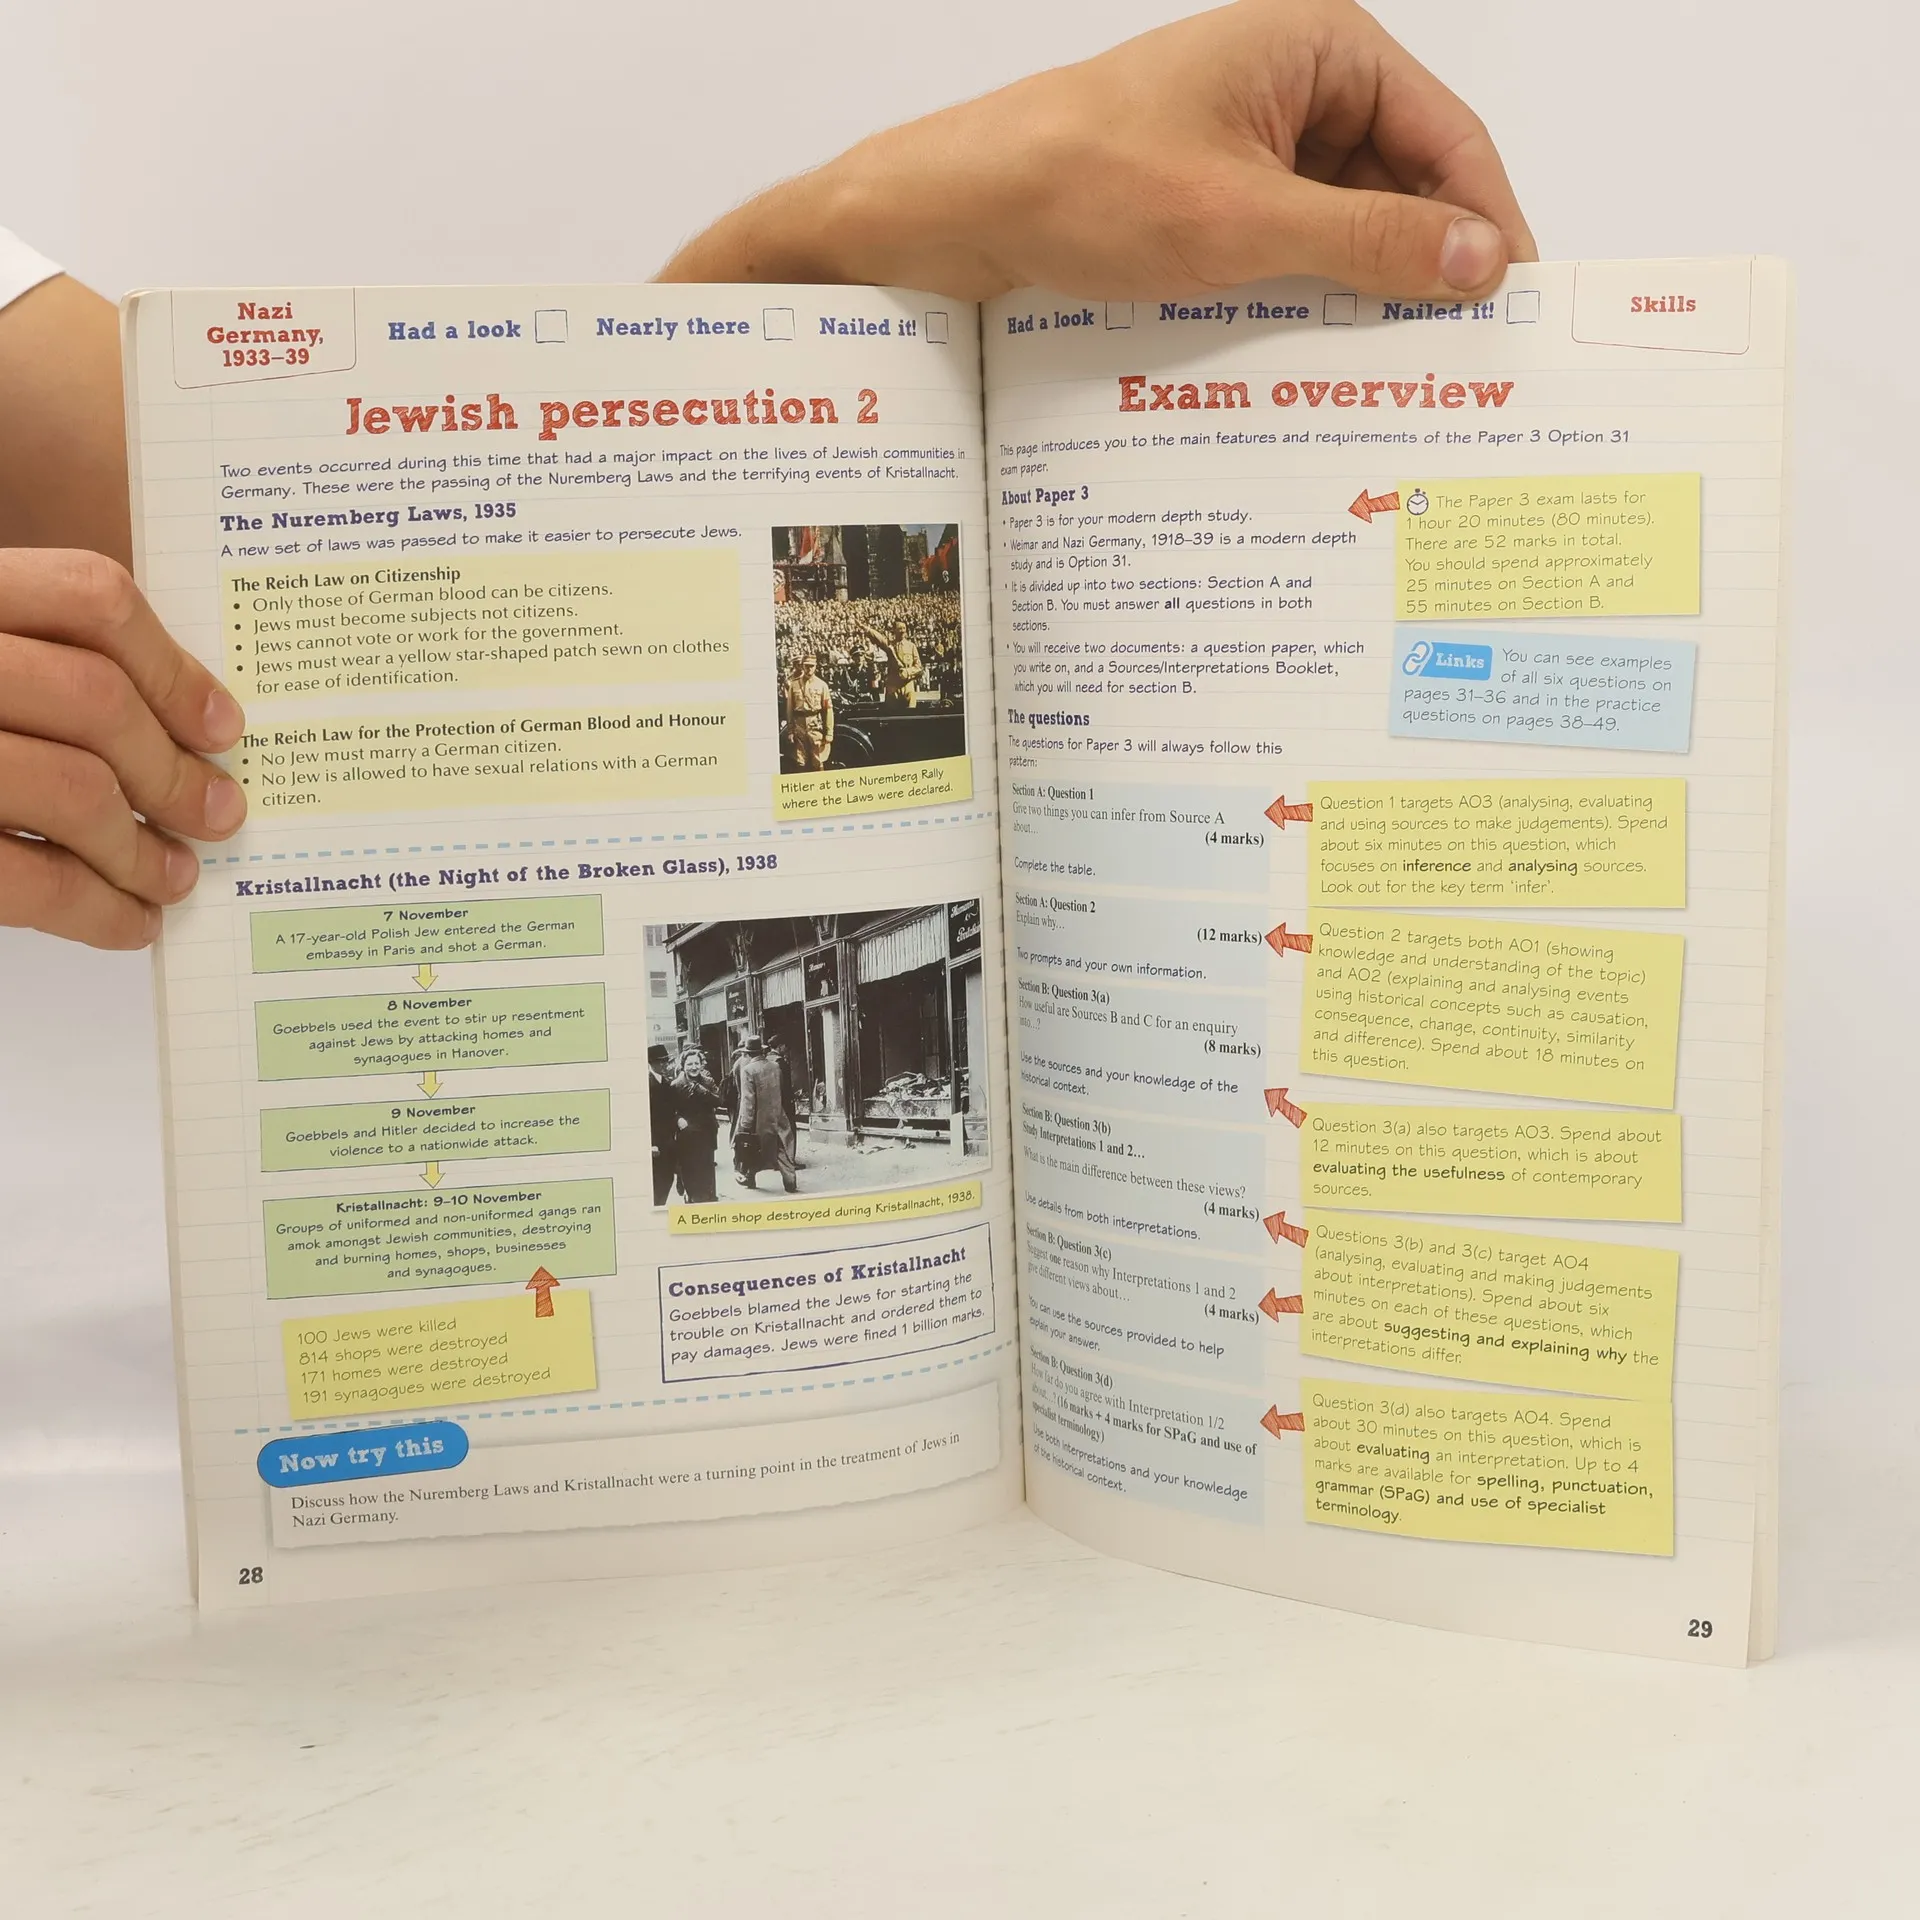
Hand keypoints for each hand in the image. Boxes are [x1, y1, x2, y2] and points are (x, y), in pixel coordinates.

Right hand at [0, 549, 245, 948]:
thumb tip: (187, 726)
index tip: (223, 725)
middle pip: (95, 700)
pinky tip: (128, 922)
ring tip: (174, 875)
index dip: (173, 666)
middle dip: (174, 771)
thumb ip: (36, 660)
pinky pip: (29, 880)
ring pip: (74, 791)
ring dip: (145, 849)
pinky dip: (99, 911)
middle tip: (218, 813)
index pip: (88, 597)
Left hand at [660, 0, 1532, 300]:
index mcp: (1320, 51)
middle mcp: (1293, 87)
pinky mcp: (1206, 197)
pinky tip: (1324, 363)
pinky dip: (1306, 301)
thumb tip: (1482, 264)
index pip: (1448, 138)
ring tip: (1399, 381)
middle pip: (1401, 184)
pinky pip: (1285, 249)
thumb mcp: (1244, 222)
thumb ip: (1372, 244)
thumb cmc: (1084, 183)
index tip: (1515, 315)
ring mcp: (1247, 144)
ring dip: (1364, 295)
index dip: (1488, 224)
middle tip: (1463, 368)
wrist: (952, 210)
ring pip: (1342, 227)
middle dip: (1428, 269)